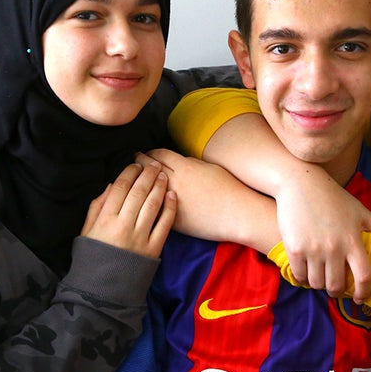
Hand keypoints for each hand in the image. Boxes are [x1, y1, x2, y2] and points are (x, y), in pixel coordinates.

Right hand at [81, 162, 175, 256]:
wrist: (103, 289)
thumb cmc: (93, 257)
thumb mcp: (86, 231)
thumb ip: (96, 207)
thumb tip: (110, 185)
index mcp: (104, 219)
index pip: (120, 188)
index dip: (129, 172)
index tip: (135, 164)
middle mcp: (122, 225)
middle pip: (138, 192)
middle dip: (147, 174)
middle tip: (154, 165)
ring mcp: (139, 237)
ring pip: (152, 204)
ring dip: (159, 187)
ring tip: (163, 175)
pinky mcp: (153, 248)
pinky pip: (164, 224)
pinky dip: (169, 208)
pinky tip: (172, 195)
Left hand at [135, 150, 276, 250]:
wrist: (237, 214)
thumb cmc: (228, 189)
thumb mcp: (209, 168)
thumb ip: (189, 163)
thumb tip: (175, 162)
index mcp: (184, 167)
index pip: (158, 155)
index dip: (149, 153)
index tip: (144, 154)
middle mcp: (175, 182)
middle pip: (148, 169)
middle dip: (138, 165)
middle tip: (133, 164)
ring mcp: (173, 201)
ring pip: (147, 190)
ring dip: (138, 185)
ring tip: (134, 183)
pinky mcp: (174, 218)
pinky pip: (154, 209)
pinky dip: (147, 204)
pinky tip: (144, 203)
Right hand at [274, 175, 370, 303]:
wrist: (300, 183)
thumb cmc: (333, 197)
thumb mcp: (360, 211)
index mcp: (353, 241)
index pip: (364, 276)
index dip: (364, 292)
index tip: (360, 298)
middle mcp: (334, 248)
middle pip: (336, 286)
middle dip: (336, 291)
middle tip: (335, 287)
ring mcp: (313, 250)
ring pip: (317, 284)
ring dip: (319, 284)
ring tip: (320, 277)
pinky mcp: (294, 249)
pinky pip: (299, 276)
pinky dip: (302, 278)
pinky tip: (305, 272)